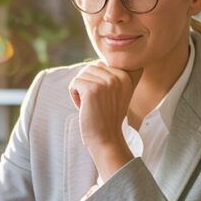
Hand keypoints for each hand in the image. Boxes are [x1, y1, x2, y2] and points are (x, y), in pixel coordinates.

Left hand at [68, 61, 134, 178]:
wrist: (107, 138)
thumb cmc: (108, 118)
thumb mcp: (118, 94)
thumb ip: (112, 77)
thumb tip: (99, 62)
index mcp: (126, 76)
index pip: (100, 65)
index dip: (95, 82)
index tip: (102, 99)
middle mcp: (118, 77)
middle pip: (90, 68)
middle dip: (86, 84)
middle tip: (94, 103)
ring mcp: (106, 83)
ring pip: (81, 75)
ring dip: (80, 90)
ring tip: (89, 105)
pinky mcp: (92, 89)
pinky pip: (74, 83)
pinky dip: (74, 95)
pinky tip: (83, 107)